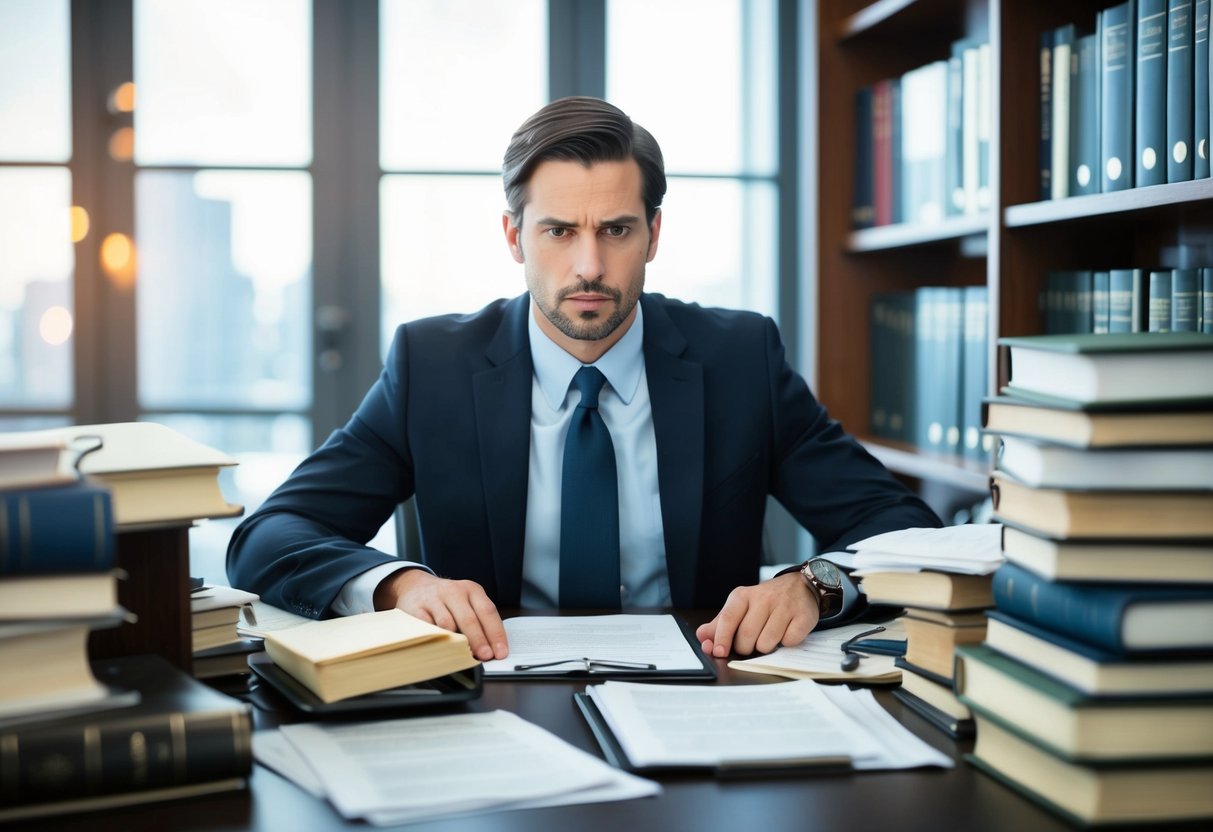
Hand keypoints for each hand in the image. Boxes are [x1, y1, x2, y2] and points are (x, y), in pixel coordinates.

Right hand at [374, 568, 508, 661]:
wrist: (415, 586)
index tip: (500, 652)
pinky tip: (442, 648)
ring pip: (448, 624)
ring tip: (464, 655)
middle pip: (469, 619)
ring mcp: (434, 599)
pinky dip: (436, 639)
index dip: (496, 634)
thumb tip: (491, 649)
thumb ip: (479, 621)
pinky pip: (428, 627)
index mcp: (472, 590)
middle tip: (485, 656)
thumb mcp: (467, 602)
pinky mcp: (416, 608)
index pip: (488, 611)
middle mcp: (454, 591)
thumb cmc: (447, 600)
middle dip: (479, 641)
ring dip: (457, 642)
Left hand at [695, 572, 819, 657]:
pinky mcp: (803, 616)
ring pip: (767, 642)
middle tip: (751, 643)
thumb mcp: (741, 607)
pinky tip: (785, 632)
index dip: (722, 638)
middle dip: (745, 648)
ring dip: (766, 648)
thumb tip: (702, 636)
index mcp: (743, 595)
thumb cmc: (766, 601)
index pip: (728, 619)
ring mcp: (784, 607)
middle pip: (746, 636)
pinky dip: (786, 643)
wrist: (800, 586)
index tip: (719, 652)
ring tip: (769, 636)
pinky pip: (789, 641)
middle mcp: (763, 598)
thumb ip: (721, 623)